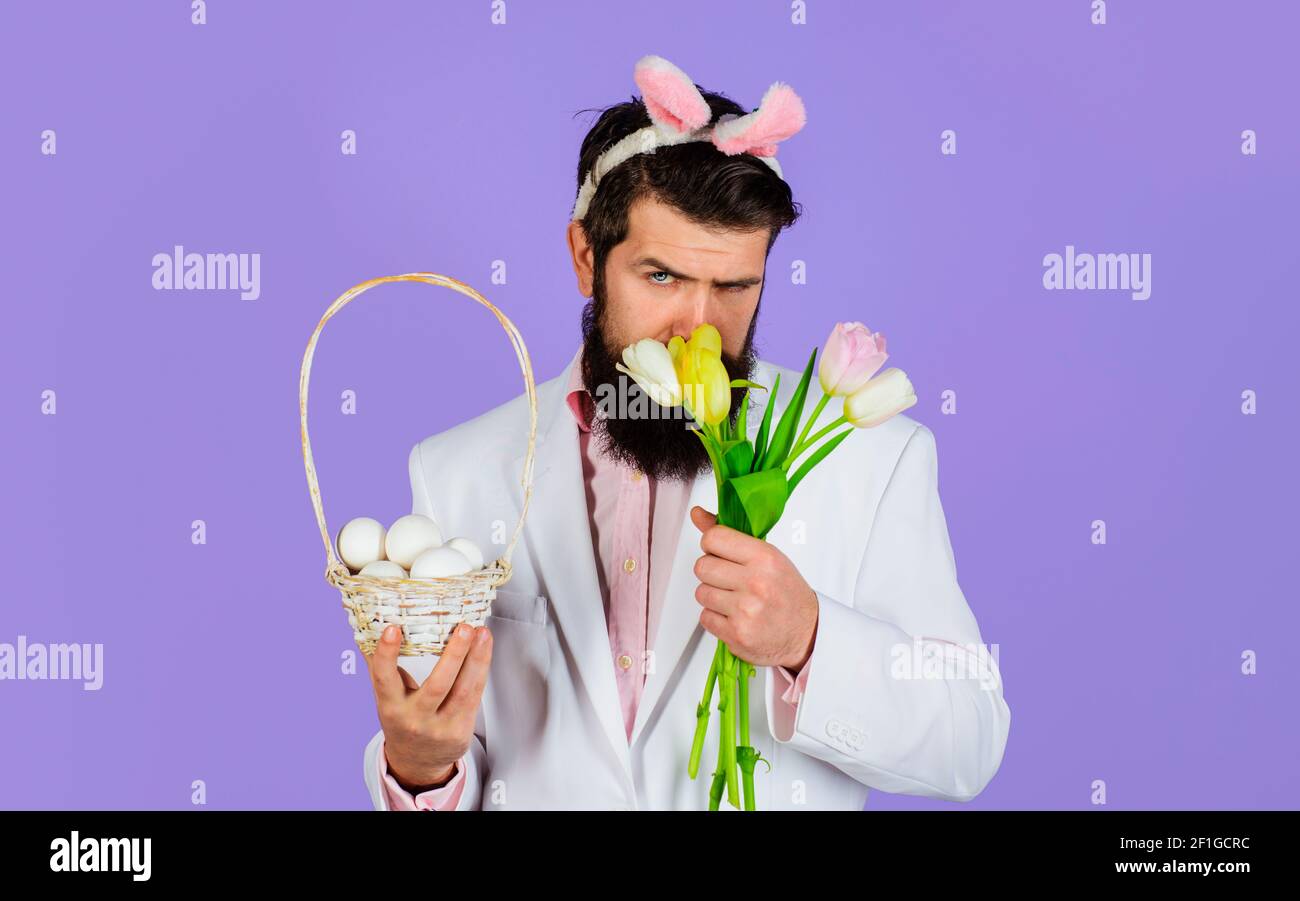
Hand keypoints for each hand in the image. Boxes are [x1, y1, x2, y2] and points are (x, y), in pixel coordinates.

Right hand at [364, 621, 492, 791]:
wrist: (416, 763)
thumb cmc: (401, 720)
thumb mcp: (385, 697)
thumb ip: (378, 666)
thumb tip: (365, 630)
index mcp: (390, 707)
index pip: (385, 680)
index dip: (387, 654)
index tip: (392, 629)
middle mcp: (415, 719)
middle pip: (437, 685)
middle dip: (454, 655)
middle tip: (463, 627)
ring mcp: (440, 727)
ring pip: (463, 690)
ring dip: (476, 659)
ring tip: (481, 632)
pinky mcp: (461, 731)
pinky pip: (474, 697)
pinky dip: (481, 670)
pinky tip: (484, 648)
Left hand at [689, 506, 818, 670]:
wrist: (807, 633)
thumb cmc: (787, 593)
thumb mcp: (766, 556)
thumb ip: (729, 535)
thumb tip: (697, 514)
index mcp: (765, 557)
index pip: (714, 538)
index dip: (711, 545)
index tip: (720, 552)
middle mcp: (756, 583)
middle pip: (702, 566)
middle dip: (711, 572)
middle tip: (730, 579)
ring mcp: (745, 610)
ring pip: (701, 592)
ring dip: (713, 596)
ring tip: (735, 599)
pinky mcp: (736, 634)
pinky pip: (705, 617)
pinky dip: (716, 618)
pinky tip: (735, 616)